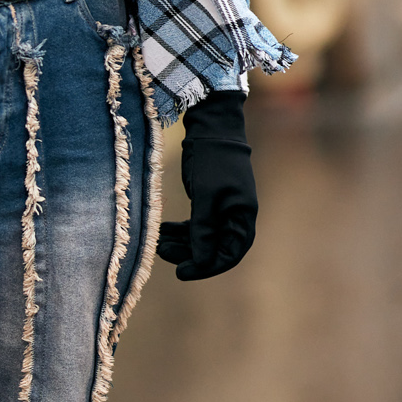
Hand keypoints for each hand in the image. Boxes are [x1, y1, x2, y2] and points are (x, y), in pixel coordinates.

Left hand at [155, 90, 256, 280]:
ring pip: (201, 237)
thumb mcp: (206, 197)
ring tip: (158, 242)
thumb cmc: (214, 161)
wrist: (211, 129)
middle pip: (213, 248)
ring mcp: (221, 210)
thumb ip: (204, 230)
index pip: (229, 254)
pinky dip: (180, 230)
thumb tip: (202, 261)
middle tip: (163, 252)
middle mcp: (235, 217)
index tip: (183, 272)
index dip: (207, 267)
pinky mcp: (207, 202)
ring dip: (181, 242)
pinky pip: (195, 225)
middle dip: (189, 254)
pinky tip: (162, 230)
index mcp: (243, 217)